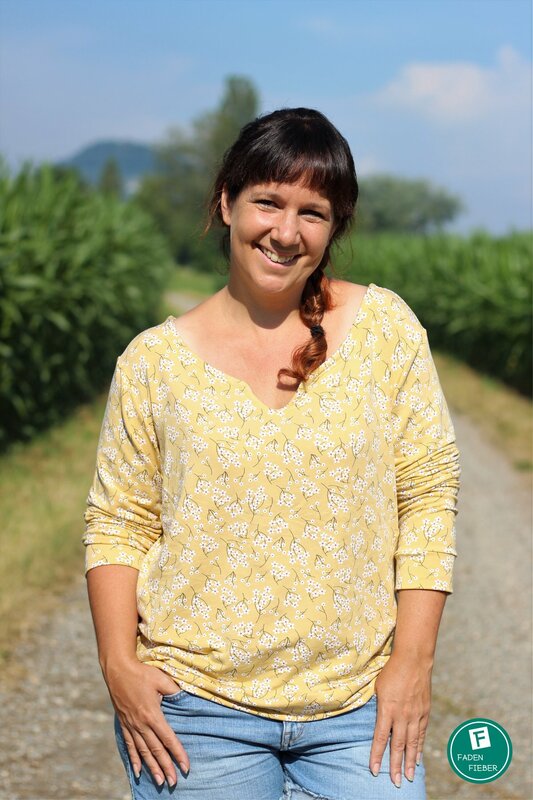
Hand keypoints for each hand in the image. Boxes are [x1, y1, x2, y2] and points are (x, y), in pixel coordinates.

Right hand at [104, 657, 189, 787]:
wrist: (118, 670)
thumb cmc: (142, 672)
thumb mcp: (161, 679)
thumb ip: (174, 691)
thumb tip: (187, 699)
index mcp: (152, 714)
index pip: (168, 739)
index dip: (177, 754)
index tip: (185, 767)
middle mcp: (141, 724)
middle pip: (156, 750)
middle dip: (166, 767)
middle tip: (173, 783)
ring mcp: (131, 725)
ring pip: (143, 751)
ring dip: (152, 768)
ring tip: (159, 782)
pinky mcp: (124, 724)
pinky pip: (129, 745)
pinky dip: (134, 759)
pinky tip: (137, 771)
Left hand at [369, 653, 431, 787]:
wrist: (413, 659)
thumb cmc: (391, 671)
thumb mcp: (378, 687)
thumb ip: (378, 706)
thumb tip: (375, 720)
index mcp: (387, 709)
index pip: (380, 737)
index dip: (377, 755)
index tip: (374, 770)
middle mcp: (402, 715)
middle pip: (398, 745)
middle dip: (395, 766)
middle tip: (396, 783)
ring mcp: (415, 714)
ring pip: (412, 743)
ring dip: (409, 762)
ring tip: (409, 777)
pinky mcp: (424, 711)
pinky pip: (421, 733)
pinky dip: (419, 747)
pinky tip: (417, 758)